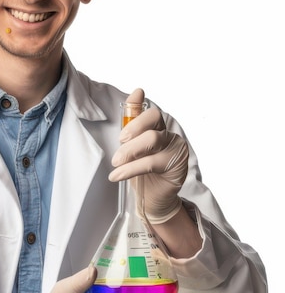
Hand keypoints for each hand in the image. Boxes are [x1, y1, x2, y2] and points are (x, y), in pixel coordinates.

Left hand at [109, 88, 188, 223]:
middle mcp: (170, 135)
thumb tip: (137, 92)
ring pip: (152, 139)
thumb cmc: (142, 172)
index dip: (137, 108)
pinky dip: (130, 169)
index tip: (130, 107)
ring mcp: (176, 148)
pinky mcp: (177, 165)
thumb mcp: (132, 147)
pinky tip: (117, 176)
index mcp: (158, 128)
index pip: (150, 112)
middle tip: (119, 142)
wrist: (153, 200)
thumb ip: (132, 124)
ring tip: (116, 163)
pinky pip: (151, 162)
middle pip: (153, 119)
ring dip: (130, 151)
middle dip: (132, 128)